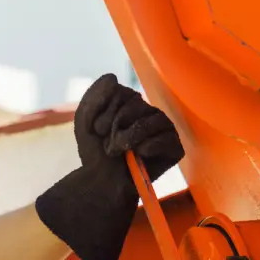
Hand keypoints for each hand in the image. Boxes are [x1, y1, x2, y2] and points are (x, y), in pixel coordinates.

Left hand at [34, 73, 184, 259]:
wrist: (101, 183)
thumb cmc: (95, 152)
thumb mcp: (84, 122)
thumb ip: (93, 97)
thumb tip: (113, 77)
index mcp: (132, 102)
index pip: (122, 92)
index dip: (104, 112)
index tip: (97, 130)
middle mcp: (150, 112)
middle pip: (135, 105)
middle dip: (114, 127)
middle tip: (108, 145)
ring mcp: (165, 129)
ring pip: (150, 121)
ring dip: (127, 139)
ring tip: (117, 151)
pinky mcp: (174, 148)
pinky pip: (165, 140)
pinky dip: (147, 148)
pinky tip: (139, 156)